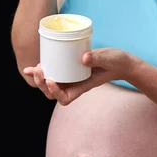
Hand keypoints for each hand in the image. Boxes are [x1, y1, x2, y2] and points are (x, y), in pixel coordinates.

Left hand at [23, 48, 138, 105]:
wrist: (122, 62)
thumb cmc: (117, 63)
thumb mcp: (109, 59)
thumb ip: (98, 58)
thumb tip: (84, 57)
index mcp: (83, 86)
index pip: (64, 98)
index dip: (54, 92)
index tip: (51, 80)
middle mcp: (76, 84)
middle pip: (53, 93)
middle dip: (42, 84)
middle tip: (38, 70)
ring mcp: (73, 77)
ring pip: (52, 84)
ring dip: (40, 79)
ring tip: (35, 68)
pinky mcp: (72, 68)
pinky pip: (56, 72)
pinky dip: (45, 70)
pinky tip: (38, 64)